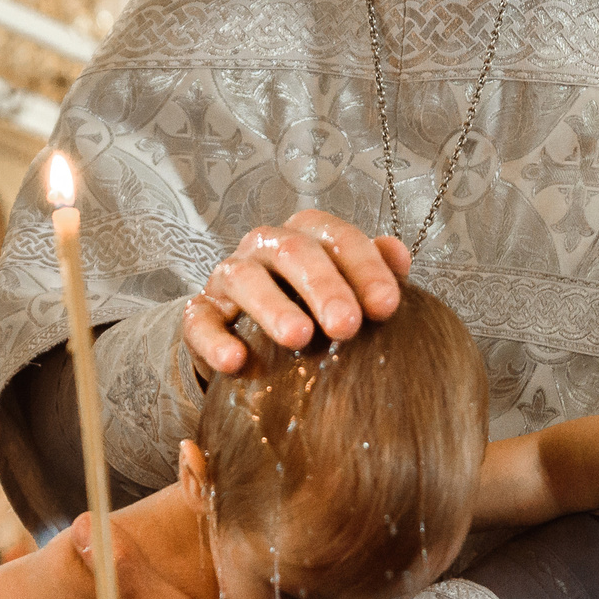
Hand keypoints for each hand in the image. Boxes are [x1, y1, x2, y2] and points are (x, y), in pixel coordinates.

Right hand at [183, 211, 410, 379]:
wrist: (249, 341)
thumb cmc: (309, 311)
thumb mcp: (345, 291)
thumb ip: (372, 272)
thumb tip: (399, 254)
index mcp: (307, 236)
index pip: (337, 237)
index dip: (365, 268)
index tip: (387, 306)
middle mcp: (266, 247)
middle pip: (294, 253)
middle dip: (324, 287)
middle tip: (347, 325)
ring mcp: (228, 277)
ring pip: (245, 278)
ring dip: (273, 307)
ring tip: (299, 337)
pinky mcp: (199, 313)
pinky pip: (200, 321)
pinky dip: (215, 340)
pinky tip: (236, 361)